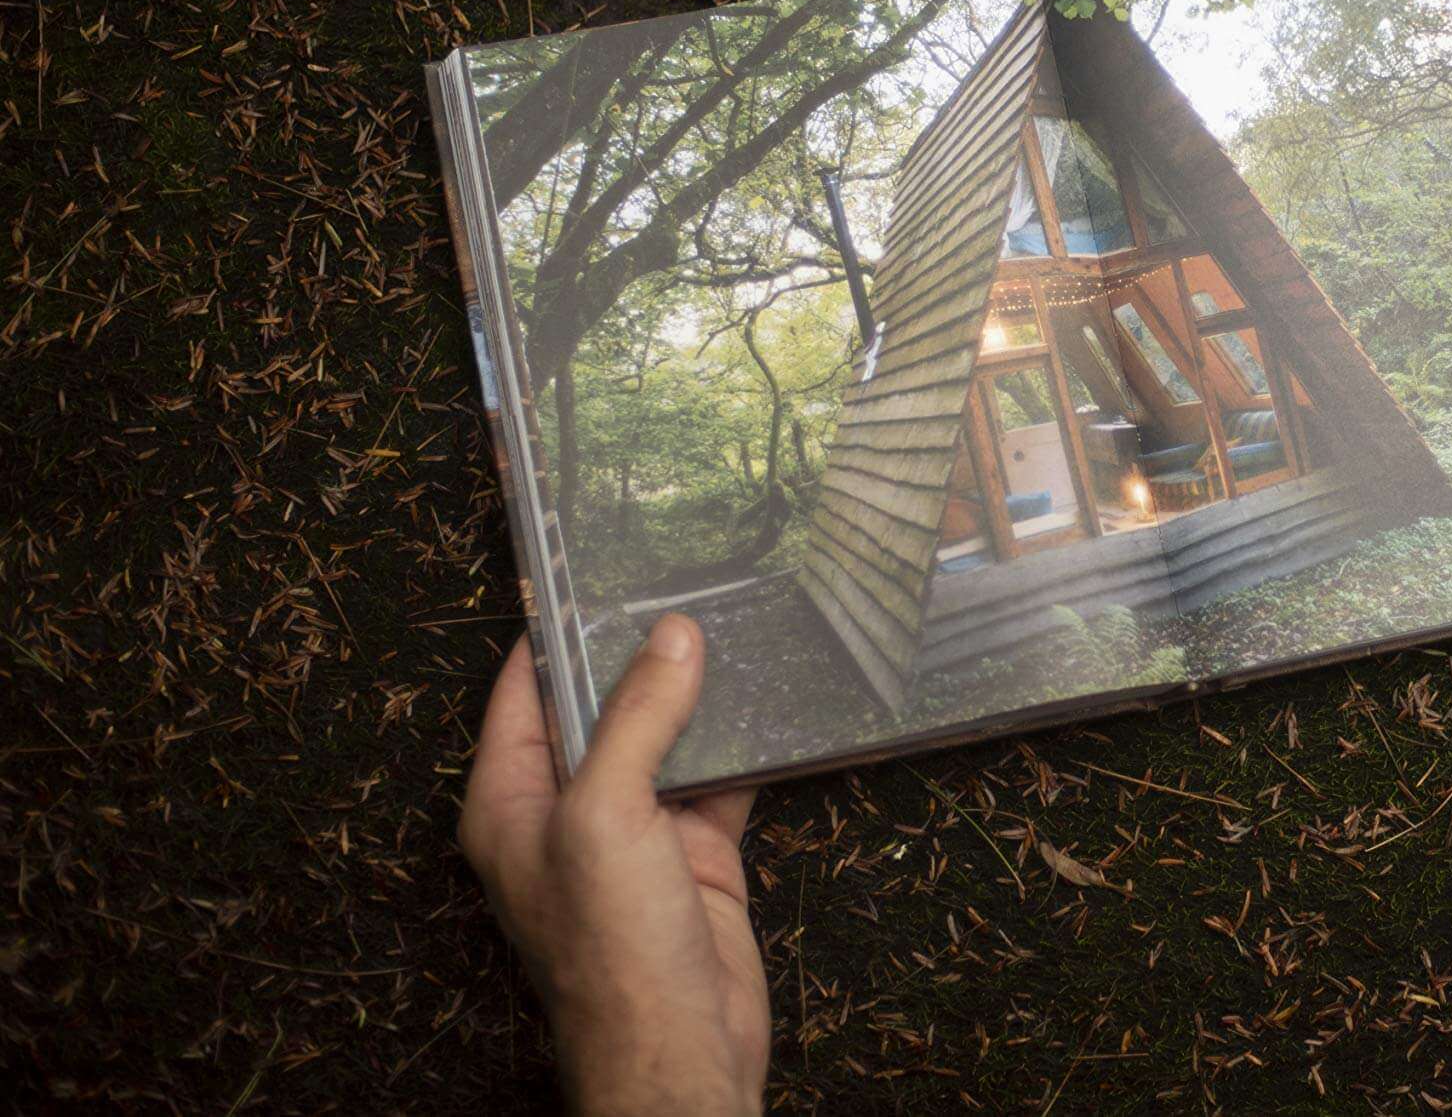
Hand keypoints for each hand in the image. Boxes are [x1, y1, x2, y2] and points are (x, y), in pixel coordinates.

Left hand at [460, 616, 767, 1116]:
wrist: (680, 1048)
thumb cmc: (609, 946)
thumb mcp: (605, 815)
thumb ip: (636, 720)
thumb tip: (671, 635)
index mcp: (511, 801)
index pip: (524, 692)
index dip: (555, 632)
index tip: (594, 567)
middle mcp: (568, 810)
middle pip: (602, 710)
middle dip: (640, 652)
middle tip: (684, 576)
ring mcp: (635, 832)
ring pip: (667, 738)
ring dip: (700, 693)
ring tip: (737, 615)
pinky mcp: (696, 852)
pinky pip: (721, 776)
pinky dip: (747, 740)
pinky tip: (775, 693)